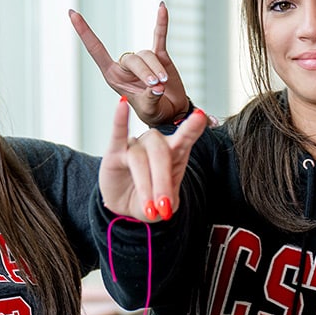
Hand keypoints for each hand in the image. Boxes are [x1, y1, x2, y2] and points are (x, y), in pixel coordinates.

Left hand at [70, 2, 189, 125]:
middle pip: (133, 59)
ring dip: (157, 69)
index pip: (95, 50)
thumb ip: (150, 98)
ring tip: (163, 84)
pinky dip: (162, 23)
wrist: (171, 112)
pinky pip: (159, 36)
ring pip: (148, 55)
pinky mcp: (160, 56)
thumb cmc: (154, 112)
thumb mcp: (148, 110)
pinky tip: (162, 7)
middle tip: (156, 86)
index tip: (72, 13)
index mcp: (113, 76)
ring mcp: (143, 60)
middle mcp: (125, 65)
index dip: (84, 32)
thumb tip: (157, 86)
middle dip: (145, 72)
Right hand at [99, 96, 207, 220]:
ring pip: (140, 158)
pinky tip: (122, 105)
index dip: (192, 127)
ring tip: (149, 209)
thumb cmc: (151, 199)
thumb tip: (164, 205)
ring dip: (145, 185)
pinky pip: (118, 133)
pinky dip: (120, 120)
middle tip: (164, 207)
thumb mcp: (165, 205)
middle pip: (161, 154)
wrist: (127, 206)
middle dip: (163, 182)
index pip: (185, 137)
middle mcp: (156, 144)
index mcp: (175, 152)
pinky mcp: (115, 151)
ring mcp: (135, 146)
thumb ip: (168, 201)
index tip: (200, 116)